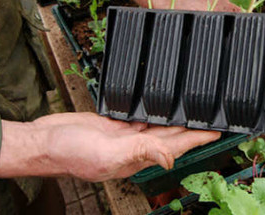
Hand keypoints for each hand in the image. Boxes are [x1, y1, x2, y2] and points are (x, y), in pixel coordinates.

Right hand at [0, 112, 219, 181]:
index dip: (199, 139)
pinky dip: (153, 112)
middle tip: (213, 118)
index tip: (220, 131)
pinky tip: (161, 106)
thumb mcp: (106, 153)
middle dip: (193, 128)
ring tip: (194, 111)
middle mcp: (134, 147)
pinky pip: (139, 117)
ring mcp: (124, 136)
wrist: (44, 142)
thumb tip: (169, 158)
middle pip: (172, 135)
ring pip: (158, 126)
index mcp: (136, 157)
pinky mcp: (113, 125)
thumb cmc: (69, 152)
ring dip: (176, 120)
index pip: (177, 146)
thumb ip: (138, 152)